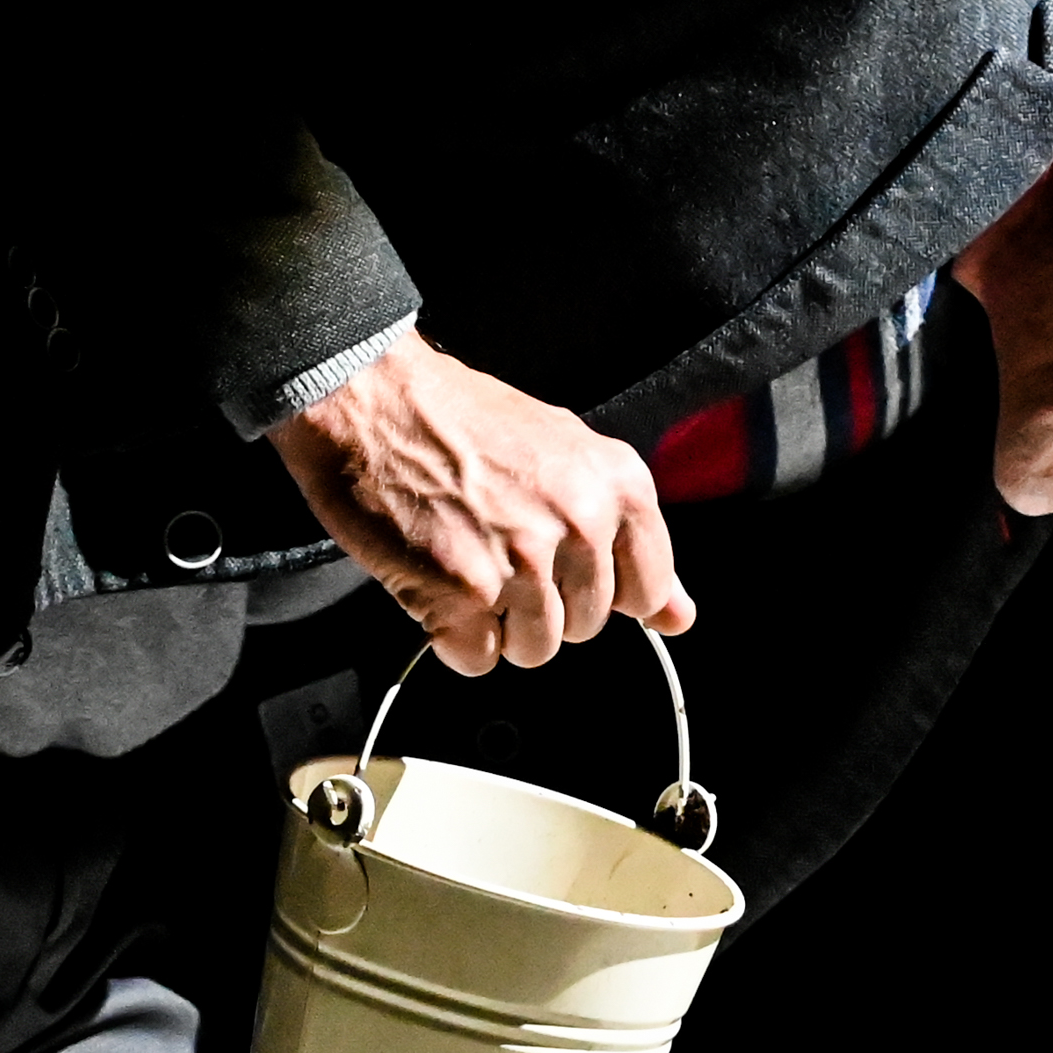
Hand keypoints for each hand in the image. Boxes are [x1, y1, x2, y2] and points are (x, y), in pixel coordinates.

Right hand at [270, 339, 693, 673]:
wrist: (371, 394)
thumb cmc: (461, 421)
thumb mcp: (568, 458)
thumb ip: (630, 541)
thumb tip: (680, 618)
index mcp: (619, 486)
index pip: (648, 592)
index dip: (603, 592)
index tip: (567, 572)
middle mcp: (582, 521)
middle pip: (586, 627)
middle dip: (541, 605)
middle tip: (495, 549)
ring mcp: (524, 557)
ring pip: (536, 650)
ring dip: (497, 625)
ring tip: (465, 563)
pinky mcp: (464, 588)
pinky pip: (477, 658)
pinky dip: (452, 637)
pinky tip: (435, 583)